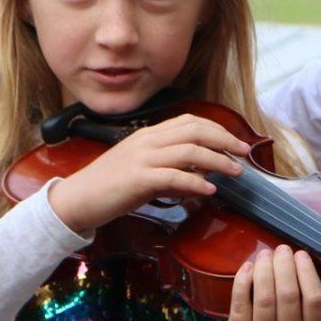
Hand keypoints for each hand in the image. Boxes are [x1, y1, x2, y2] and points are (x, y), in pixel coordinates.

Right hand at [47, 113, 252, 234]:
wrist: (77, 199)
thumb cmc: (110, 187)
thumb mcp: (143, 169)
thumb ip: (170, 167)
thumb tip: (202, 174)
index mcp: (148, 134)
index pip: (190, 121)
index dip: (218, 129)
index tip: (236, 143)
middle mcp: (147, 140)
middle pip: (195, 130)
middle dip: (225, 140)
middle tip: (244, 154)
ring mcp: (141, 158)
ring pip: (189, 151)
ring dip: (218, 161)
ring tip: (235, 173)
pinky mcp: (137, 179)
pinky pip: (174, 177)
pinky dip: (196, 182)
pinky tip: (209, 190)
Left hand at [223, 244, 320, 320]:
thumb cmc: (298, 320)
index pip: (315, 300)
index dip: (308, 273)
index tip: (302, 254)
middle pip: (287, 295)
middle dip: (284, 265)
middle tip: (283, 248)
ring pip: (264, 297)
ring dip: (265, 268)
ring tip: (267, 254)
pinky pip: (240, 301)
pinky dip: (244, 278)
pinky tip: (250, 266)